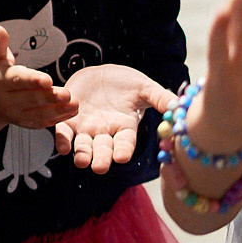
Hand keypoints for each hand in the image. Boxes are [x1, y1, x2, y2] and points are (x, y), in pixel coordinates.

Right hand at [0, 23, 78, 131]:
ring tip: (74, 104)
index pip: (17, 80)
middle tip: (66, 94)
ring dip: (58, 110)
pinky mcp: (27, 122)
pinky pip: (43, 122)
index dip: (32, 80)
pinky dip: (58, 118)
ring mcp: (18, 114)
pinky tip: (71, 111)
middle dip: (49, 97)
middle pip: (30, 99)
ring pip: (39, 114)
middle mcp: (8, 101)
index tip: (47, 80)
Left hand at [53, 63, 179, 174]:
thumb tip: (179, 107)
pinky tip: (63, 147)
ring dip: (82, 155)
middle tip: (99, 167)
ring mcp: (87, 129)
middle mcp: (106, 133)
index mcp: (125, 128)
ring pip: (83, 146)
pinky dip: (62, 140)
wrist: (101, 74)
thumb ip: (160, 98)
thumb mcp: (144, 88)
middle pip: (104, 150)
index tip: (122, 157)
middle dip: (101, 159)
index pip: (125, 143)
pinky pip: (64, 133)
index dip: (123, 150)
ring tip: (80, 161)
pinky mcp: (68, 121)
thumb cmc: (126, 83)